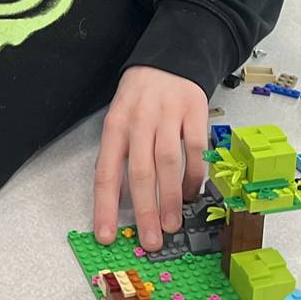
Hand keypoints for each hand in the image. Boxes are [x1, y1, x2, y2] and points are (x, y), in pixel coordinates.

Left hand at [92, 65, 209, 250]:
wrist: (169, 60)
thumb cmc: (140, 99)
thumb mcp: (120, 121)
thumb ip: (120, 158)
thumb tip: (122, 203)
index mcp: (115, 126)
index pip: (106, 171)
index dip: (105, 206)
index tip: (107, 235)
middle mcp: (140, 120)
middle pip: (141, 172)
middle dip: (145, 211)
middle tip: (151, 239)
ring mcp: (168, 114)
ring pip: (169, 163)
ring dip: (171, 198)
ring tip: (172, 223)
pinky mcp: (194, 111)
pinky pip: (195, 149)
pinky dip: (193, 175)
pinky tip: (190, 193)